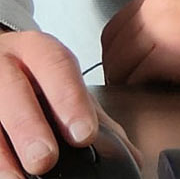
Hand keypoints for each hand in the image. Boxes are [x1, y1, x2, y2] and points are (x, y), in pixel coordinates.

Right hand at [0, 29, 140, 177]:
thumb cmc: (32, 76)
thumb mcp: (59, 82)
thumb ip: (88, 113)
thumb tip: (129, 153)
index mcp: (37, 50)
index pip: (56, 66)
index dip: (70, 100)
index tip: (84, 134)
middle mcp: (5, 64)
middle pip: (13, 92)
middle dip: (30, 127)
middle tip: (46, 159)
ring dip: (2, 153)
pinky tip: (3, 174)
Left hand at [101, 0, 179, 86]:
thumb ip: (170, 16)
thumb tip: (147, 47)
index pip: (119, 24)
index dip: (123, 52)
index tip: (134, 69)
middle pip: (112, 43)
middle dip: (123, 67)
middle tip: (142, 84)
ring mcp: (160, 20)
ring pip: (120, 61)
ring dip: (132, 80)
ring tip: (158, 87)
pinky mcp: (168, 47)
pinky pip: (138, 76)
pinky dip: (146, 87)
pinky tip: (169, 87)